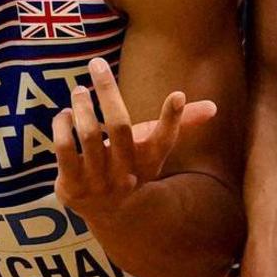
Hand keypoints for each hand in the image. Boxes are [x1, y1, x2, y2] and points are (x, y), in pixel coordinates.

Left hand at [55, 57, 210, 227]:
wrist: (110, 213)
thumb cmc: (132, 165)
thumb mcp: (153, 146)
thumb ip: (179, 124)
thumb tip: (214, 107)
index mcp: (149, 162)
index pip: (163, 141)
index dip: (172, 119)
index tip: (177, 95)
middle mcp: (125, 174)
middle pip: (120, 128)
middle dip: (108, 92)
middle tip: (98, 63)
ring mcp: (98, 183)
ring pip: (88, 136)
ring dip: (82, 106)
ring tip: (79, 90)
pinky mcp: (72, 187)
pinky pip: (63, 150)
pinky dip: (62, 126)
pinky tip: (64, 114)